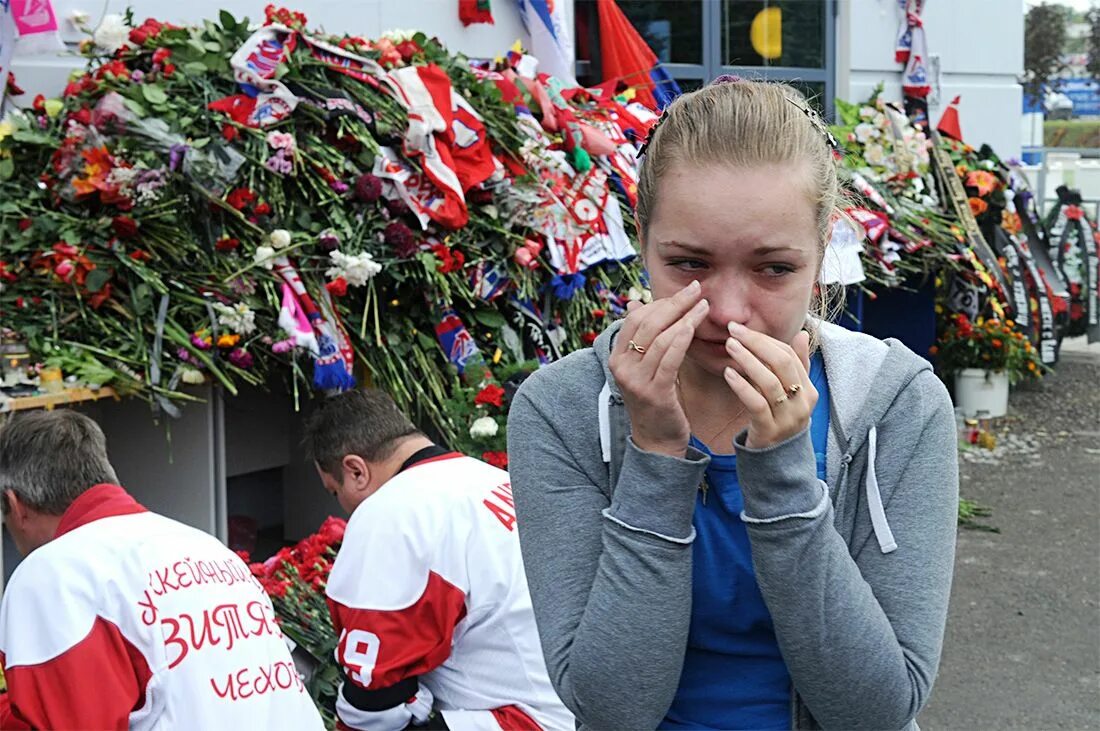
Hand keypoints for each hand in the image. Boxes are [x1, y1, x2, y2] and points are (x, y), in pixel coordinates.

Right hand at [609, 281, 709, 457]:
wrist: (656, 440)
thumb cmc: (655, 399)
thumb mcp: (644, 366)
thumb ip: (643, 338)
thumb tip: (634, 303)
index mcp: (617, 357)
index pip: (636, 319)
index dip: (660, 302)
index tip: (684, 293)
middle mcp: (621, 366)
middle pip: (648, 324)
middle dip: (675, 303)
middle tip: (697, 289)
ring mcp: (635, 380)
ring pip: (660, 338)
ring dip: (684, 318)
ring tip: (704, 305)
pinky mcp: (654, 392)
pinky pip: (669, 359)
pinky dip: (682, 339)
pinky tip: (695, 326)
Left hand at [723, 322, 818, 449]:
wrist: (777, 462)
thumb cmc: (780, 420)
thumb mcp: (792, 395)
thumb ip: (796, 366)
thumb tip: (801, 334)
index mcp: (809, 390)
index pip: (789, 355)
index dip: (765, 339)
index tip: (741, 328)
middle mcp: (802, 403)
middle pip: (782, 364)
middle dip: (757, 343)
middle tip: (733, 331)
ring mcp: (787, 418)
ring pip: (769, 382)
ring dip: (747, 360)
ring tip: (729, 346)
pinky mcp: (769, 431)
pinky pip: (756, 404)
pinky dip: (742, 386)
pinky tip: (728, 373)